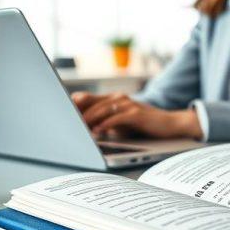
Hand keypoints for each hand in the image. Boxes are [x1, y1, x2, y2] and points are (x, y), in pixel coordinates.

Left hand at [71, 92, 201, 139]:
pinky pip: (117, 117)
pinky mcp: (136, 113)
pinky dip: (105, 124)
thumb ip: (105, 121)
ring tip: (77, 128)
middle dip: (77, 113)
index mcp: (113, 99)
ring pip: (102, 109)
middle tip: (64, 122)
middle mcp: (118, 98)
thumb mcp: (121, 122)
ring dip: (88, 119)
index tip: (59, 113)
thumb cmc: (144, 125)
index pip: (88, 99)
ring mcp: (128, 104)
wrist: (170, 125)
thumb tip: (86, 129)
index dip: (74, 105)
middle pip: (91, 102)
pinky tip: (97, 131)